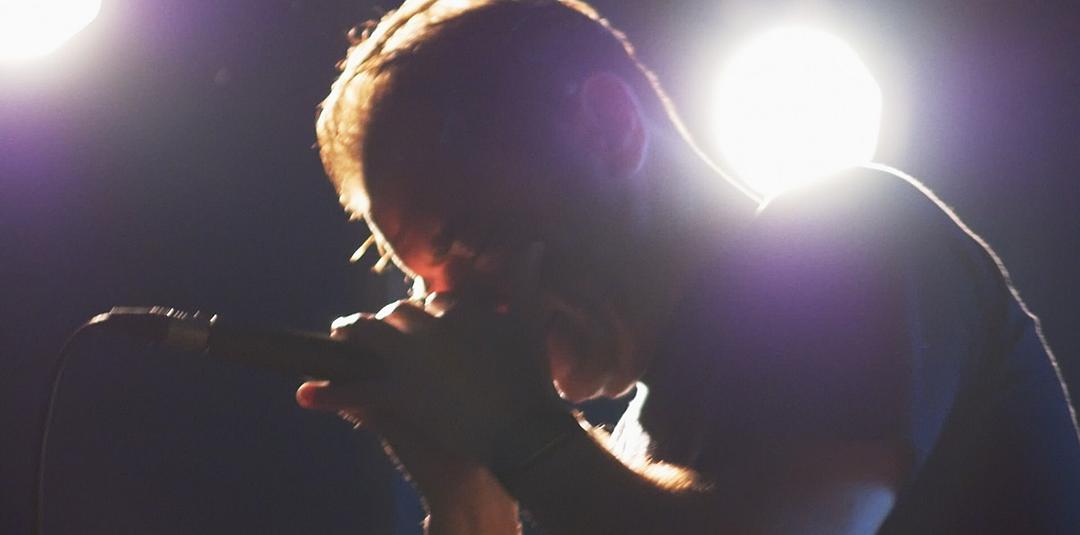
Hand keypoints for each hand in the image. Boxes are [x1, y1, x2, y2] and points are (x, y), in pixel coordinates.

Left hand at [297, 243, 559, 500]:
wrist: (522, 431)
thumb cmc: (531, 379)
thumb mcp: (530, 325)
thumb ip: (527, 282)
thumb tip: (535, 244)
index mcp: (458, 311)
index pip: (432, 302)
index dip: (423, 312)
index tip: (420, 319)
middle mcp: (427, 329)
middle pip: (395, 315)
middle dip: (385, 322)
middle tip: (376, 331)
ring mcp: (408, 362)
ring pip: (366, 336)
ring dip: (350, 336)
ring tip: (341, 339)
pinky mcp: (397, 395)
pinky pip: (355, 389)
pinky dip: (329, 393)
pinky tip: (307, 394)